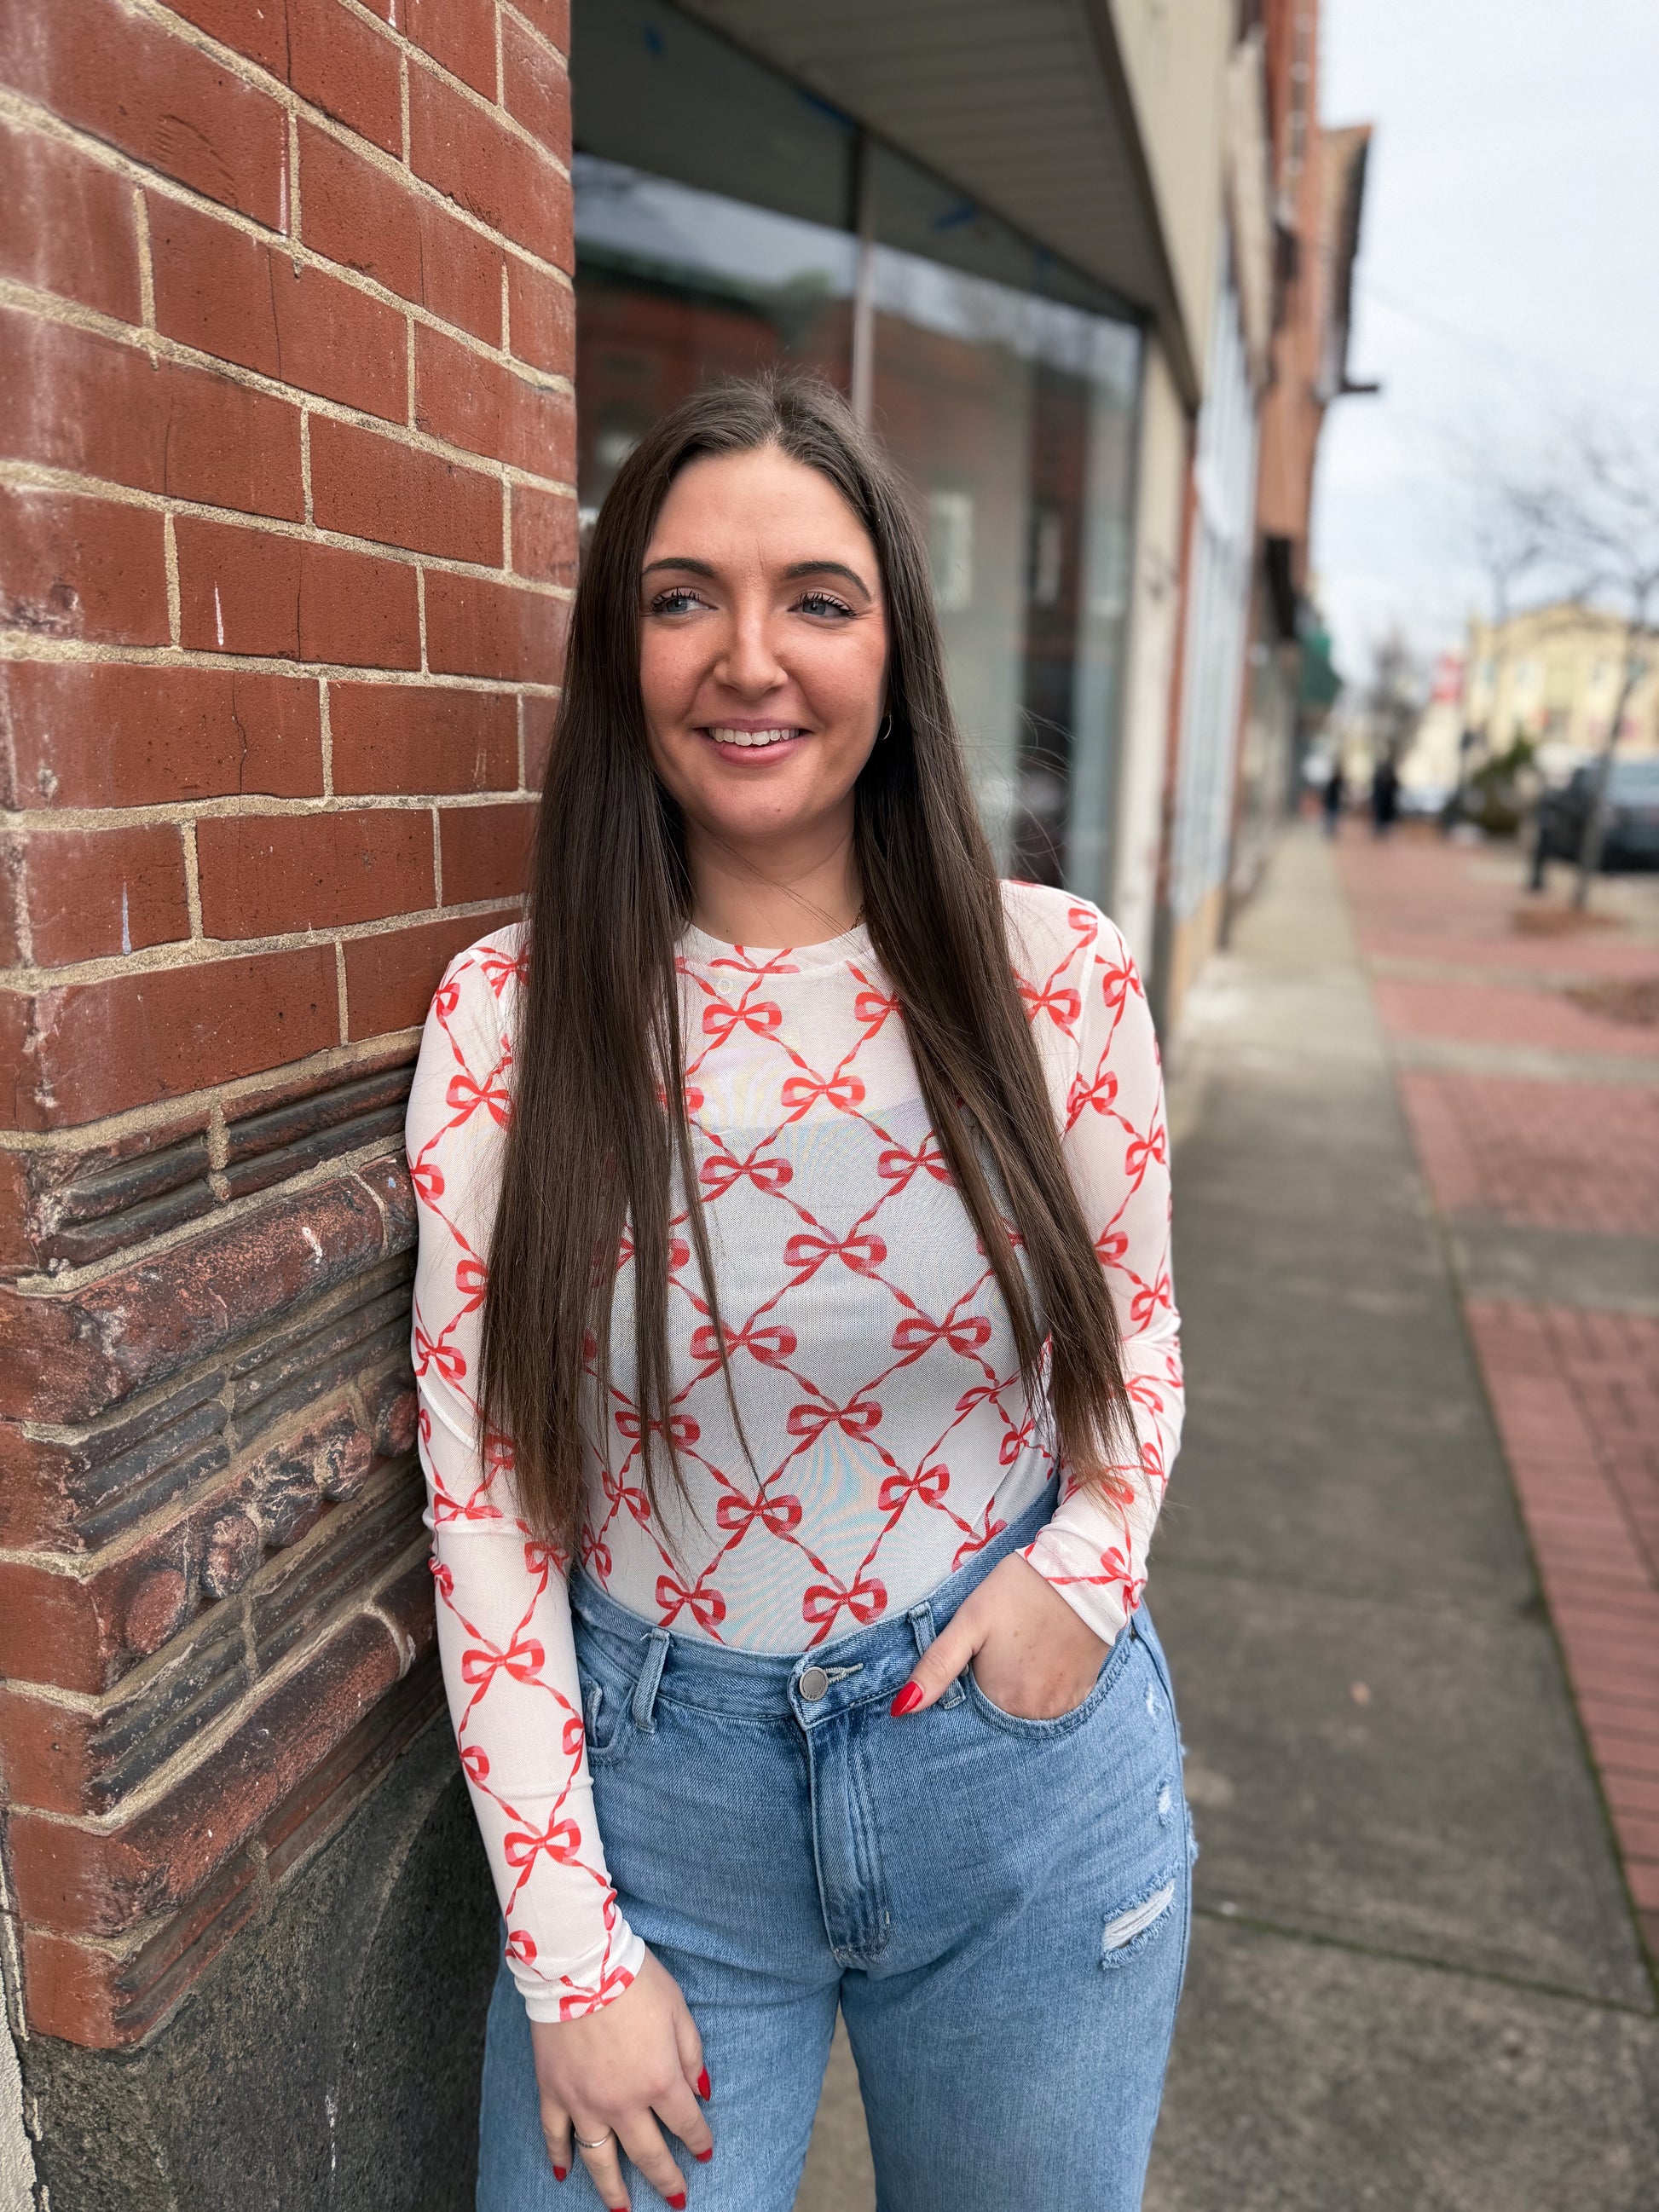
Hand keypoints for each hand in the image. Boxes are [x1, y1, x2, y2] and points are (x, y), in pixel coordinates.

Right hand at [532, 1949, 711, 2206]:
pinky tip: (563, 2174)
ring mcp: (584, 2102)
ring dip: (614, 2190)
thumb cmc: (635, 1980)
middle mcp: (623, 2102)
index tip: (705, 2153)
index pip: (686, 2123)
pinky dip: (559, 2156)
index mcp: (660, 2081)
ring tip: (624, 2211)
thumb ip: (691, 2054)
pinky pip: (555, 2135)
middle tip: (677, 2200)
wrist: (579, 1964)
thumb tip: (701, 2090)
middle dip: (667, 2180)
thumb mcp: (678, 2009)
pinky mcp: (553, 2091)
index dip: (699, 2140)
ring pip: (601, 2159)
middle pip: (648, 2154)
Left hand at [891, 1552, 1110, 1720]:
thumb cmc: (1018, 1592)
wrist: (1083, 1571)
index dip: (966, 1691)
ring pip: (1027, 1710)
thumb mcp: (970, 1621)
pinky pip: (1055, 1705)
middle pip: (999, 1714)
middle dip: (991, 1692)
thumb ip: (937, 1666)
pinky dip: (1044, 1689)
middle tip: (997, 1653)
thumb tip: (901, 1709)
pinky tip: (1042, 1660)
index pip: (970, 1716)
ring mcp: (1062, 1708)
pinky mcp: (1084, 1695)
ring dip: (1019, 1692)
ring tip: (1019, 1654)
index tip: (971, 1666)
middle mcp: (1033, 1714)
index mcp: (1000, 1700)